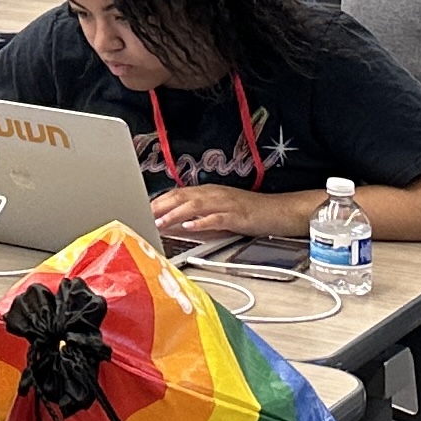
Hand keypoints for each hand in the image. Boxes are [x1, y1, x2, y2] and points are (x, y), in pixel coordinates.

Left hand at [150, 181, 310, 240]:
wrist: (279, 212)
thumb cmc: (249, 214)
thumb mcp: (217, 216)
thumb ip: (194, 220)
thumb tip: (171, 227)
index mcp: (209, 192)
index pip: (178, 193)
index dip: (158, 201)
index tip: (141, 210)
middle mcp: (215, 194)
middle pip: (182, 196)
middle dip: (161, 206)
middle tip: (143, 215)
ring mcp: (226, 203)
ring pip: (196, 205)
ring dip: (176, 214)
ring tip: (160, 222)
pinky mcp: (238, 215)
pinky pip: (217, 217)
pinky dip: (202, 222)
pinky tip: (190, 227)